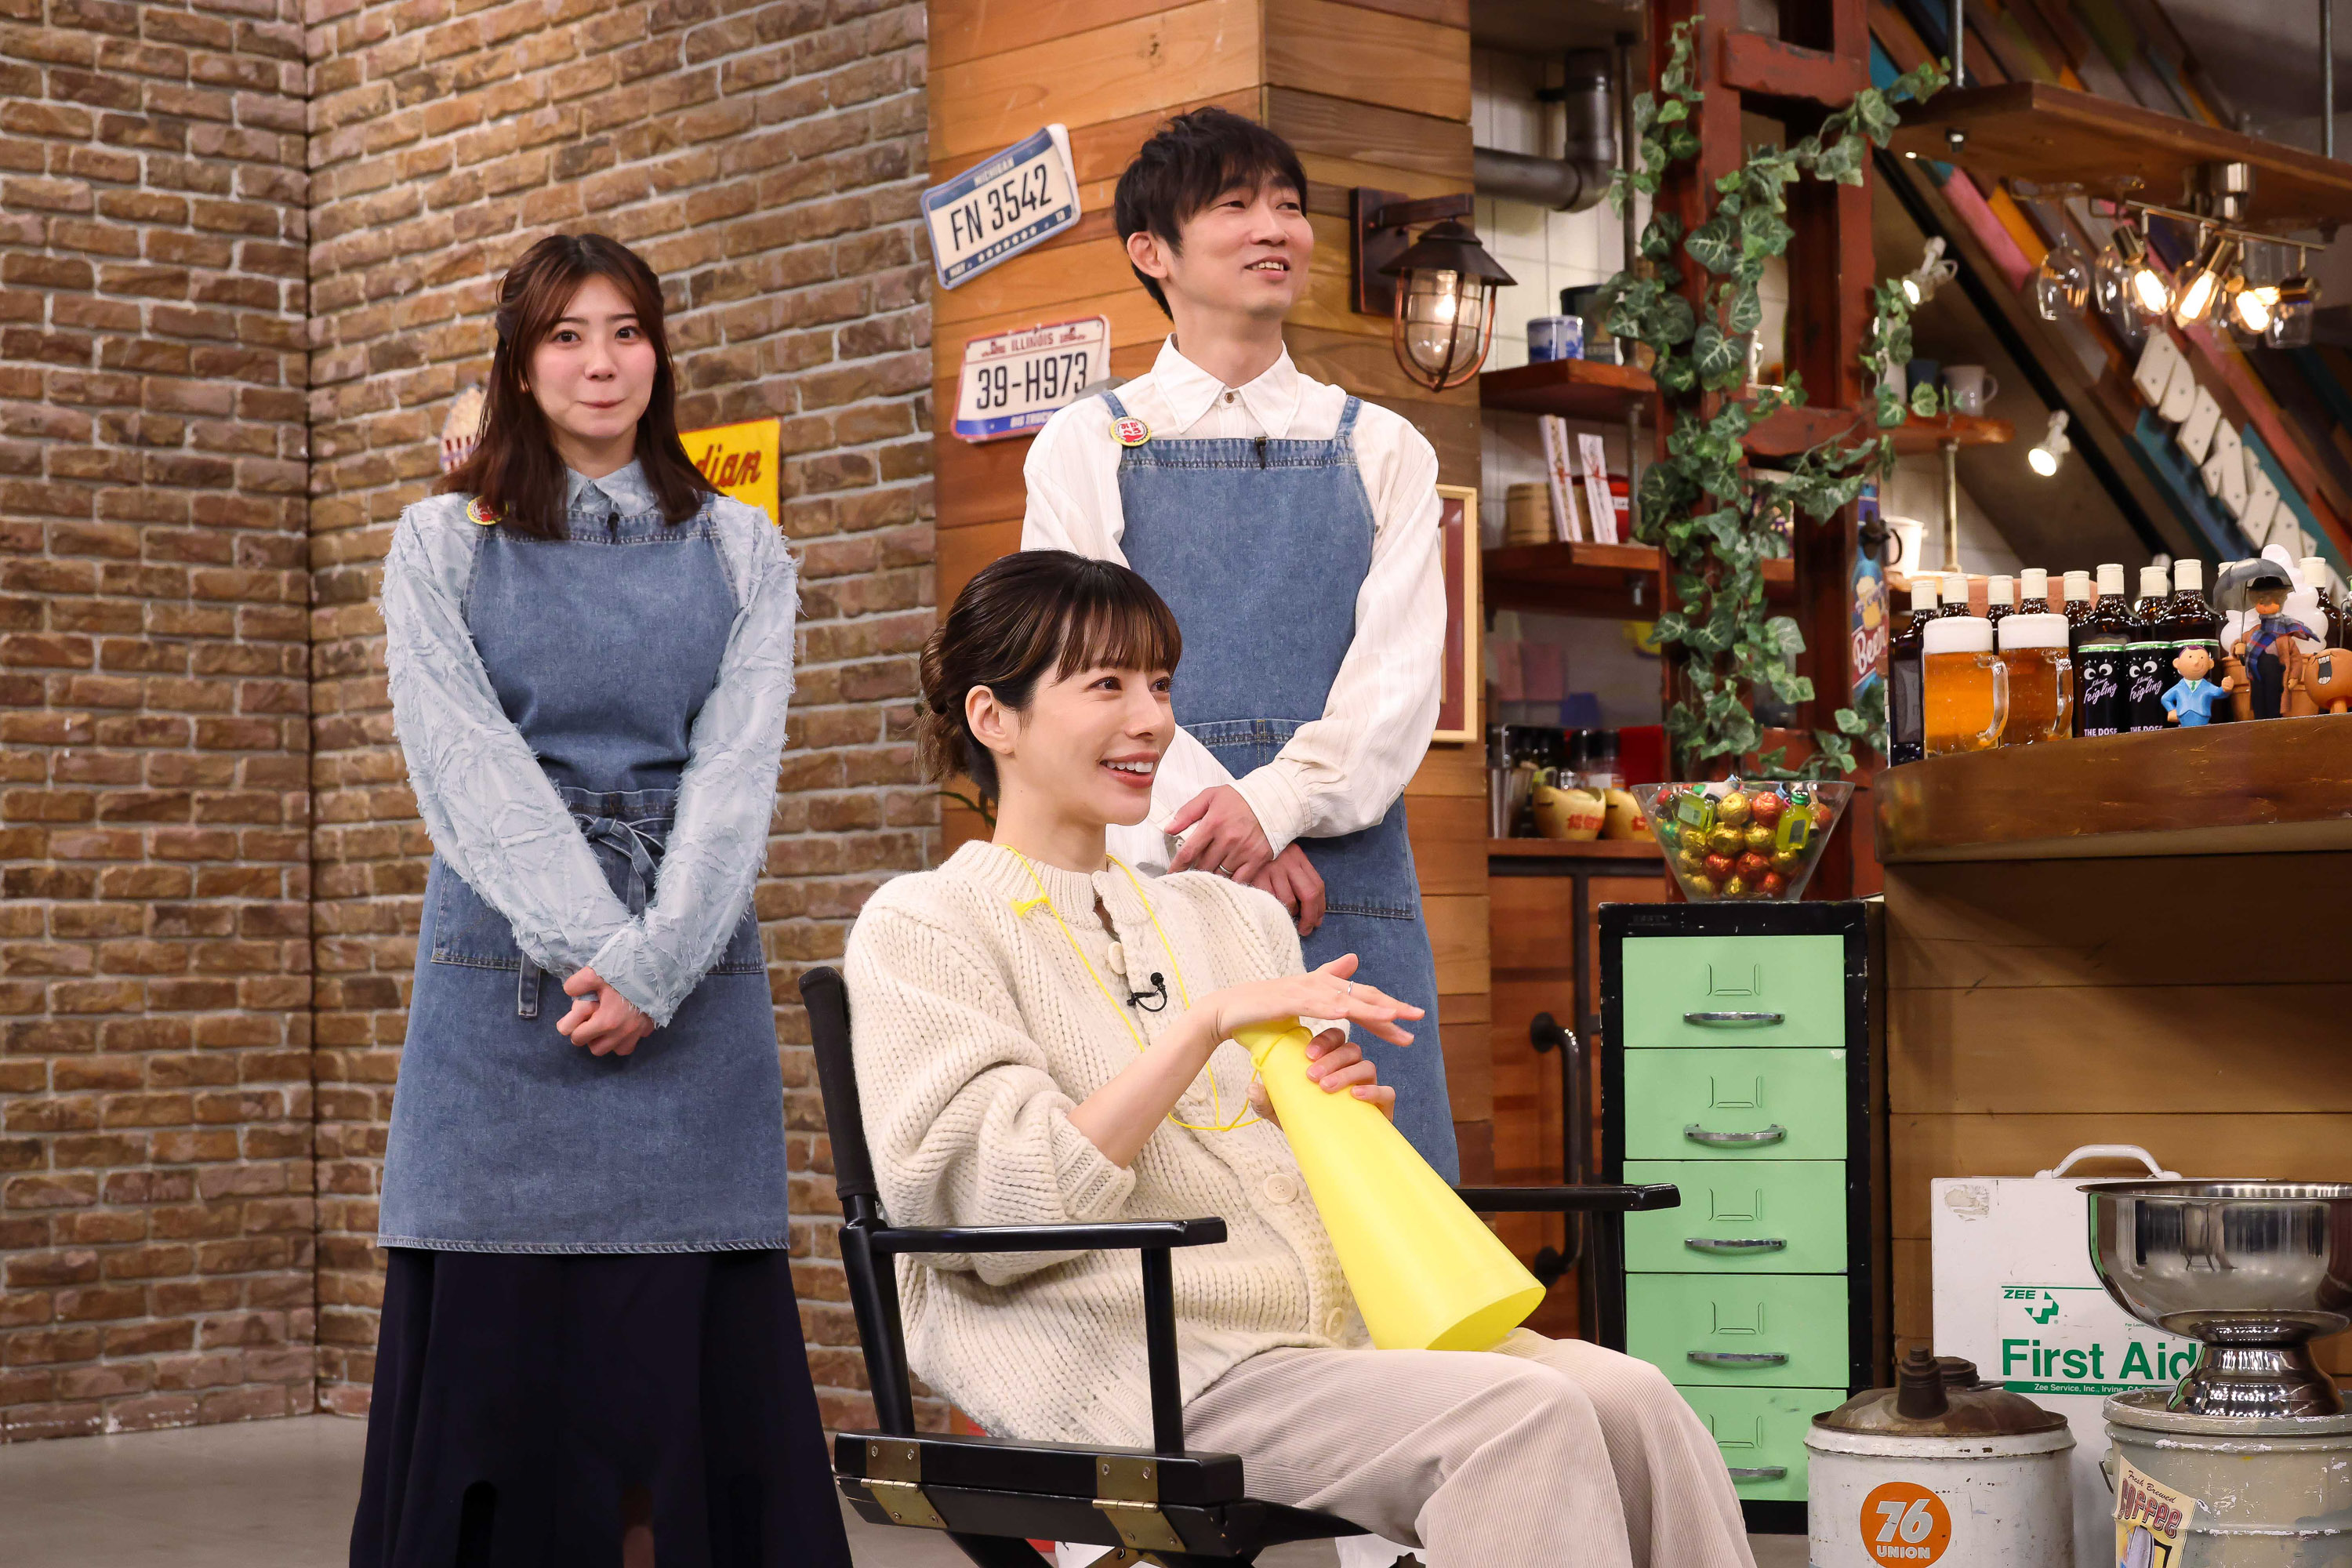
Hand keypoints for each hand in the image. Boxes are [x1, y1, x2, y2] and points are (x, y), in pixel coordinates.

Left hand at [558, 967, 654, 1056]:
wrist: (659, 969)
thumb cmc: (627, 972)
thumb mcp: (597, 972)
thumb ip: (578, 984)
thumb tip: (569, 992)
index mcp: (606, 1021)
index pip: (578, 1038)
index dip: (573, 1028)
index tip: (578, 1017)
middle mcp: (622, 1033)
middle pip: (596, 1049)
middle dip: (590, 1038)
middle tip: (591, 1021)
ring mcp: (637, 1033)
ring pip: (616, 1050)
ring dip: (609, 1041)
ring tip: (608, 1025)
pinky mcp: (649, 1028)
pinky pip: (634, 1042)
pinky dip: (627, 1038)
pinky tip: (625, 1024)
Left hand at [1165, 785, 1273, 883]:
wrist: (1273, 799)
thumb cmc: (1239, 797)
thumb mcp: (1210, 796)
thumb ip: (1188, 812)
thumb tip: (1169, 829)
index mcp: (1213, 823)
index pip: (1189, 852)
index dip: (1177, 867)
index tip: (1170, 875)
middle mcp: (1228, 839)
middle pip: (1203, 866)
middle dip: (1193, 871)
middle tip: (1189, 873)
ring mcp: (1244, 851)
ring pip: (1219, 874)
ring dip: (1210, 877)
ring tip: (1205, 877)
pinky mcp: (1258, 859)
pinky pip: (1240, 879)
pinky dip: (1230, 883)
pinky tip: (1224, 882)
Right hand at [1198, 953, 1420, 1050]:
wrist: (1227, 1011)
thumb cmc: (1262, 1009)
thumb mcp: (1300, 998)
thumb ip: (1326, 981)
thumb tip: (1353, 959)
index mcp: (1322, 986)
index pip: (1362, 996)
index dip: (1387, 1006)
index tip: (1412, 1020)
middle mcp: (1316, 984)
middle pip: (1361, 995)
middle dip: (1391, 1007)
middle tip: (1417, 1017)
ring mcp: (1302, 990)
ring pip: (1343, 1000)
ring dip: (1370, 1009)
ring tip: (1394, 1017)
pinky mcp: (1286, 1000)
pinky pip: (1314, 1005)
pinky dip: (1332, 1008)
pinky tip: (1348, 1014)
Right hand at [1247, 844, 1325, 936]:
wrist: (1240, 845)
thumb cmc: (1264, 859)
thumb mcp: (1285, 861)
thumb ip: (1299, 879)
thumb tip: (1313, 914)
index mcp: (1298, 858)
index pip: (1317, 886)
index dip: (1319, 908)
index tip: (1316, 922)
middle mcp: (1288, 862)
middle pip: (1309, 894)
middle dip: (1310, 917)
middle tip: (1305, 930)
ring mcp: (1272, 869)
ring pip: (1289, 901)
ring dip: (1289, 915)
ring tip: (1283, 917)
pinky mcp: (1256, 877)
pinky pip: (1270, 902)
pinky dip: (1272, 910)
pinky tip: (1269, 911)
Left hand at [1248, 1027, 1393, 1126]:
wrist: (1326, 1152)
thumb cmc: (1304, 1122)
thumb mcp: (1278, 1111)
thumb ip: (1265, 1099)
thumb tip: (1253, 1088)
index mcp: (1332, 1061)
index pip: (1335, 1037)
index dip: (1324, 1041)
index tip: (1307, 1055)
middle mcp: (1353, 1069)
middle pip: (1350, 1049)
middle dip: (1331, 1058)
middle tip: (1312, 1075)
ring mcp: (1369, 1086)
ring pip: (1367, 1066)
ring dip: (1346, 1073)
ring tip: (1326, 1087)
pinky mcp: (1382, 1107)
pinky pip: (1387, 1092)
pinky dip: (1373, 1091)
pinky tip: (1356, 1095)